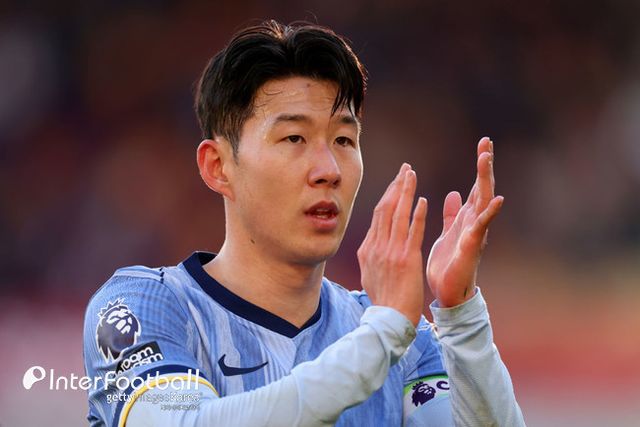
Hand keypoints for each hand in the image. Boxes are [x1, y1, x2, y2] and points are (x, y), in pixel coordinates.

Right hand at [357, 163, 427, 326]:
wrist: (390, 319)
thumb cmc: (383, 300)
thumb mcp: (369, 274)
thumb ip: (371, 256)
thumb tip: (371, 245)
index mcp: (368, 249)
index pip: (378, 216)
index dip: (388, 195)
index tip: (397, 182)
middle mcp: (377, 247)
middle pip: (386, 209)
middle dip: (396, 186)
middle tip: (405, 169)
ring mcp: (391, 252)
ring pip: (397, 215)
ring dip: (405, 192)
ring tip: (411, 175)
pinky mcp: (407, 259)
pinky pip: (412, 232)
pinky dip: (417, 215)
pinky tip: (422, 200)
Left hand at [426, 137, 503, 307]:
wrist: (448, 292)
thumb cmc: (449, 263)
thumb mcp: (448, 232)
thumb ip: (452, 214)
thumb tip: (454, 193)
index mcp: (466, 218)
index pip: (474, 186)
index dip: (480, 166)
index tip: (484, 144)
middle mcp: (474, 222)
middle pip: (481, 188)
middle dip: (485, 165)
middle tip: (486, 141)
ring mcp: (475, 233)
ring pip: (482, 201)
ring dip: (484, 179)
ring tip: (486, 158)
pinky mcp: (471, 245)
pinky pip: (481, 226)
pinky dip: (489, 213)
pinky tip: (497, 199)